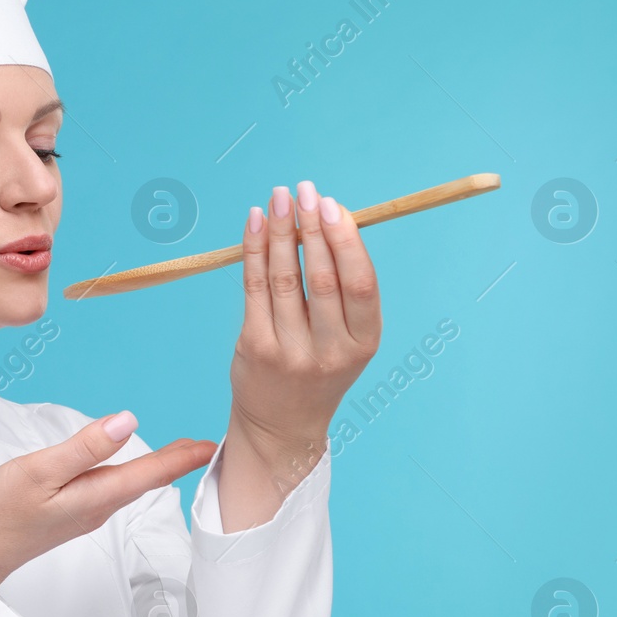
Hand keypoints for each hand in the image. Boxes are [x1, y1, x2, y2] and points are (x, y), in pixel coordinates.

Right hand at [0, 412, 216, 590]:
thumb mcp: (38, 471)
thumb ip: (83, 448)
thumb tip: (127, 422)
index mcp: (95, 495)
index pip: (149, 473)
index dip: (182, 457)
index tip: (213, 445)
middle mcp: (97, 507)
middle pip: (145, 481)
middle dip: (177, 463)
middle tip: (206, 446)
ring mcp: (84, 513)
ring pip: (129, 487)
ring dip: (156, 470)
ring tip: (178, 454)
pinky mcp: (69, 514)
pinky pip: (111, 491)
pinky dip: (131, 476)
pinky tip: (129, 470)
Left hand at [230, 180, 381, 459]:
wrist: (281, 425)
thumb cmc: (318, 368)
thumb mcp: (347, 338)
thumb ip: (343, 290)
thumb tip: (329, 219)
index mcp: (363, 343)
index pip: (360, 284)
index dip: (346, 241)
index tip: (334, 206)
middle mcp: (329, 351)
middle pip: (321, 276)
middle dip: (312, 226)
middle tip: (306, 191)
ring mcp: (289, 351)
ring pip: (284, 277)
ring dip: (279, 230)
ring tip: (279, 198)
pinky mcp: (254, 347)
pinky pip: (254, 288)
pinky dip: (253, 250)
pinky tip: (254, 222)